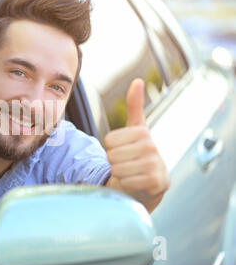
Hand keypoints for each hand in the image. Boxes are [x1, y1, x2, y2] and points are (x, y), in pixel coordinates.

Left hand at [104, 79, 169, 212]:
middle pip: (111, 155)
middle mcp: (151, 147)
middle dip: (114, 162)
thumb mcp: (136, 129)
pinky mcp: (156, 183)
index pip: (108, 141)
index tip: (123, 149)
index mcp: (142, 132)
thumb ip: (134, 106)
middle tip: (126, 163)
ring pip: (117, 169)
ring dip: (119, 173)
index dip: (111, 148)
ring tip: (130, 171)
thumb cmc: (138, 153)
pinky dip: (127, 184)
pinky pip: (127, 182)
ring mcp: (155, 165)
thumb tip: (138, 81)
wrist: (150, 183)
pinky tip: (135, 182)